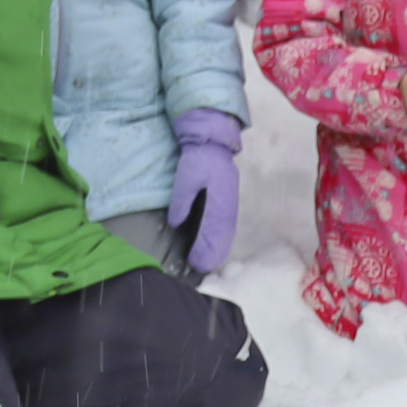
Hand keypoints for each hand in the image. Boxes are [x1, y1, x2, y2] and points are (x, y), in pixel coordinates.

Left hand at [167, 108, 241, 272]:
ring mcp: (231, 200)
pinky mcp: (227, 198)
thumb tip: (176, 222)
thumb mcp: (187, 174)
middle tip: (202, 268)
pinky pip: (226, 224)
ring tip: (208, 263)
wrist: (213, 137)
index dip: (207, 247)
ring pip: (227, 230)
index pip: (214, 228)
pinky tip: (214, 245)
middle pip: (224, 234)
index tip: (197, 262)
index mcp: (221, 196)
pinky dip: (221, 238)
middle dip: (215, 253)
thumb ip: (182, 199)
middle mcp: (229, 201)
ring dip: (219, 247)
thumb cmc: (199, 155)